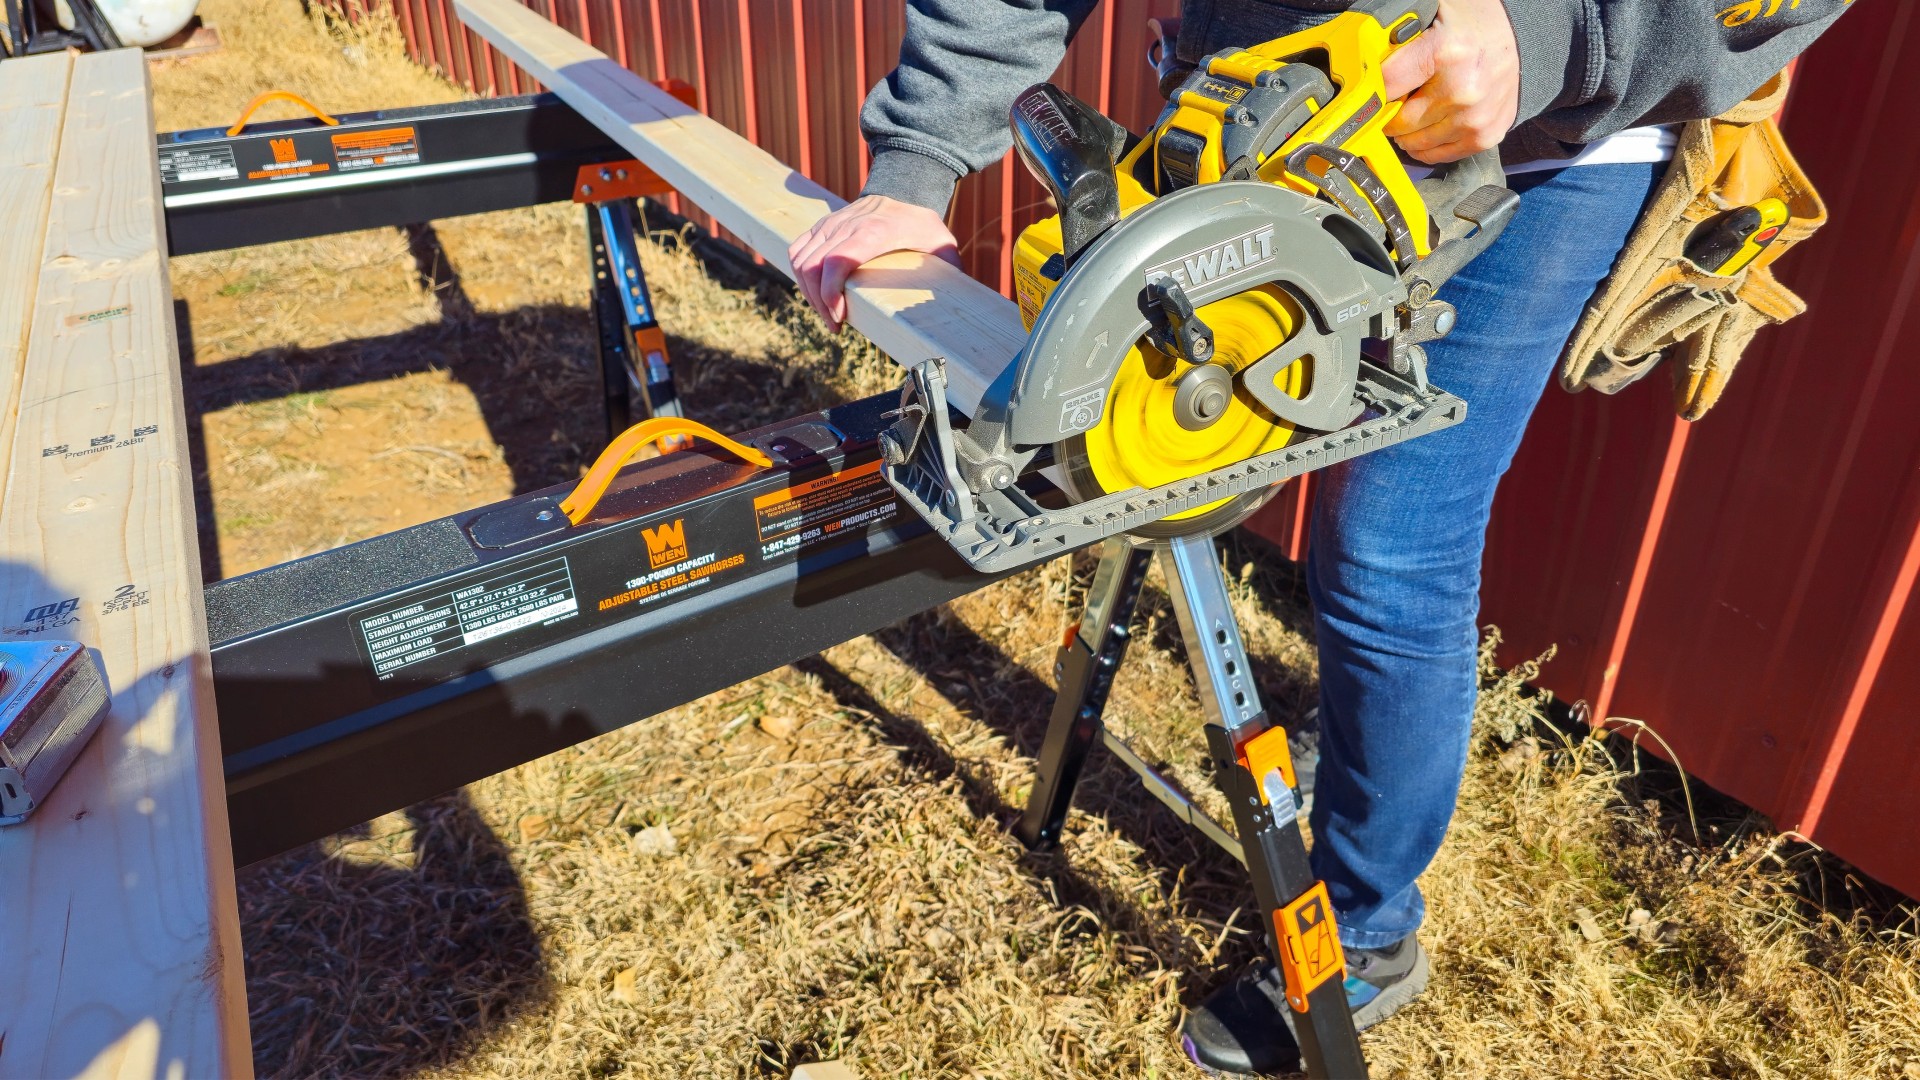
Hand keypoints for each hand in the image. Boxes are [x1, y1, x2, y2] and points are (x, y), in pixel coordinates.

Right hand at [787, 194, 961, 331]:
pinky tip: (816, 294)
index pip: (837, 261)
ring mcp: (830, 224)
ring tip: (828, 313)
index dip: (830, 293)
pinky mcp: (821, 226)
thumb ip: (951, 272)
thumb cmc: (923, 223)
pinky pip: (797, 251)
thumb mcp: (942, 246)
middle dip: (819, 303)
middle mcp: (845, 226)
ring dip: (808, 292)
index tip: (840, 317)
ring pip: (801, 260)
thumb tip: (961, 304)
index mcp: (873, 231)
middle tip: (836, 325)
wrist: (905, 188)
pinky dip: (801, 276)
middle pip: (812, 266)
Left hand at [1381, 0, 1520, 163]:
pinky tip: (1427, 129)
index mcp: (1445, 53)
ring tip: (1410, 116)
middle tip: (1394, 104)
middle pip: (1399, 122)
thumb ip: (1400, 39)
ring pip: (1415, 143)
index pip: (1386, 87)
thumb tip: (1366, 60)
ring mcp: (1475, 118)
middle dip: (1390, 114)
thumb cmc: (1474, 25)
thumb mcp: (1433, 15)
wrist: (1522, 38)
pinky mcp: (1485, 136)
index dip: (1373, 90)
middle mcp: (1462, 90)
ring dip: (1406, 134)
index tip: (1370, 92)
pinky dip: (1427, 146)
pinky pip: (1438, 155)